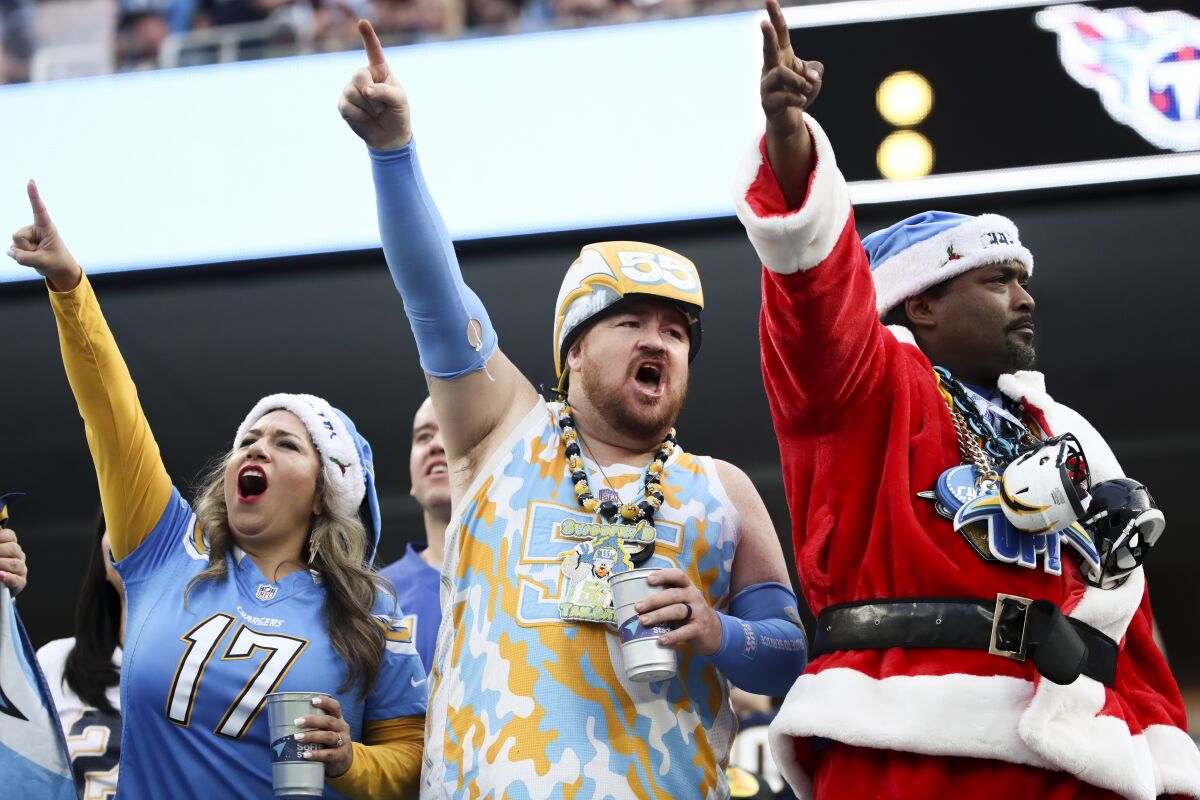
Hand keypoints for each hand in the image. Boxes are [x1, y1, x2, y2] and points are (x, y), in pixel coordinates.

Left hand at [0, 528, 27, 595]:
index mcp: (11, 546)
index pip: (10, 536)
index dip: (1, 537)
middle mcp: (18, 556)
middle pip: (13, 549)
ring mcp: (21, 569)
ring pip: (15, 564)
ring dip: (1, 564)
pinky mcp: (20, 583)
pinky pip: (16, 579)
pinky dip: (7, 577)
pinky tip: (0, 575)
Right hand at [8, 181, 81, 291]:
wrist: (59, 270)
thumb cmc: (56, 262)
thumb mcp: (42, 261)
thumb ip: (23, 257)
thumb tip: (10, 251)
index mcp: (46, 227)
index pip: (39, 209)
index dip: (34, 195)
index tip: (30, 182)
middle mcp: (35, 228)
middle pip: (18, 236)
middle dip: (26, 249)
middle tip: (40, 253)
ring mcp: (28, 235)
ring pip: (14, 244)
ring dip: (25, 255)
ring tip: (38, 255)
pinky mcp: (22, 243)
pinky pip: (13, 251)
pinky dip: (21, 258)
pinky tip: (32, 257)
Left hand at [294, 695, 353, 777]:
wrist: (345, 761)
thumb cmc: (329, 742)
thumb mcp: (327, 730)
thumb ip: (314, 726)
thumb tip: (285, 724)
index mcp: (338, 719)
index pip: (335, 707)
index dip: (325, 702)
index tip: (312, 700)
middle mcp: (342, 728)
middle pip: (329, 721)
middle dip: (313, 720)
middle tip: (297, 722)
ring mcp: (343, 742)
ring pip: (328, 736)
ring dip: (312, 736)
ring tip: (297, 737)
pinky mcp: (340, 756)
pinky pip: (328, 754)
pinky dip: (316, 754)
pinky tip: (305, 754)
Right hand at [338, 20, 411, 150]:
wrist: (389, 136)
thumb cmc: (397, 114)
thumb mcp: (399, 101)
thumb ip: (385, 92)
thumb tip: (365, 90)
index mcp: (380, 70)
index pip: (373, 50)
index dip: (368, 36)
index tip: (362, 22)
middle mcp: (364, 76)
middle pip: (359, 75)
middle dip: (371, 94)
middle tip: (381, 107)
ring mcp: (351, 89)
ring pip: (351, 91)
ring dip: (368, 107)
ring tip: (375, 113)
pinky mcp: (344, 104)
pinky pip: (347, 105)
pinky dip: (360, 115)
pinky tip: (365, 118)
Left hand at [636, 568, 721, 654]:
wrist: (715, 633)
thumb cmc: (691, 614)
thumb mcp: (684, 601)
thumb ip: (668, 598)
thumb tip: (638, 601)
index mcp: (688, 588)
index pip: (678, 575)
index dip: (664, 575)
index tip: (649, 579)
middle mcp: (694, 597)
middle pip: (673, 594)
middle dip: (654, 600)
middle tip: (638, 607)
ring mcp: (698, 613)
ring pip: (677, 611)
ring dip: (658, 615)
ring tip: (643, 621)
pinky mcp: (699, 629)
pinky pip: (685, 632)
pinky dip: (672, 636)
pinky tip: (661, 640)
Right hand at [760, 0, 822, 138]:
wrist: (789, 118)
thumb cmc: (800, 91)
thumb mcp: (814, 76)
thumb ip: (815, 70)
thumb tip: (809, 77)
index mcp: (782, 55)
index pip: (780, 33)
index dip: (775, 16)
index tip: (769, 0)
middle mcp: (770, 67)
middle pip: (769, 49)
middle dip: (767, 37)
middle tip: (763, 24)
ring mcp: (766, 85)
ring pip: (782, 75)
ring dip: (799, 82)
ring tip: (805, 89)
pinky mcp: (768, 102)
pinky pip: (787, 96)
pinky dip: (800, 99)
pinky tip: (801, 102)